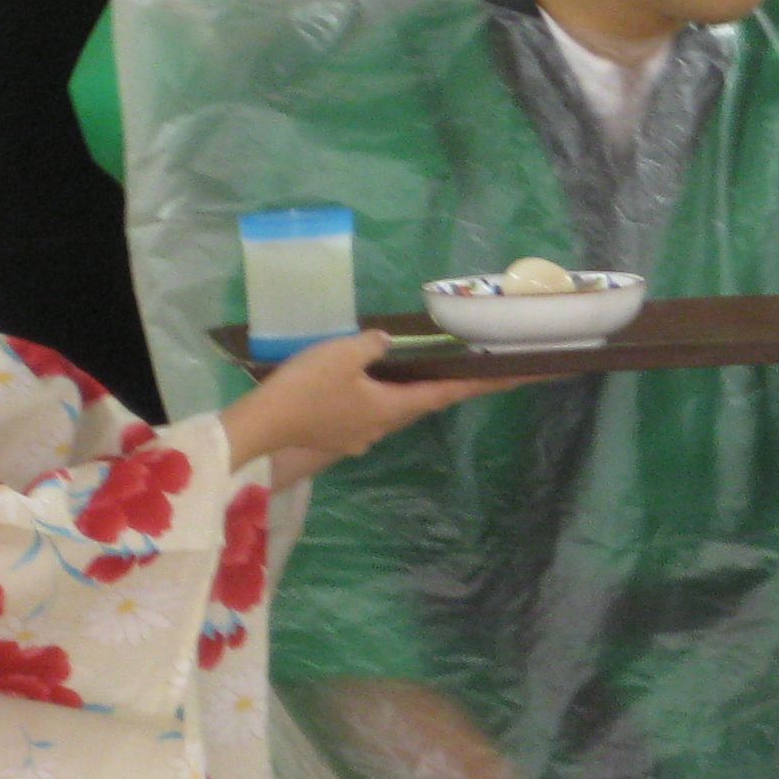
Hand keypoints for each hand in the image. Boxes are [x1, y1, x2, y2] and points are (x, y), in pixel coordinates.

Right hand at [218, 331, 498, 473]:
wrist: (260, 427)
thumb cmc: (306, 389)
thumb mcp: (343, 353)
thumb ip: (373, 344)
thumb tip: (386, 342)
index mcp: (394, 408)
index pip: (450, 393)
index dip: (487, 383)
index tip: (519, 377)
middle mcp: (383, 427)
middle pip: (425, 402)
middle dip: (450, 385)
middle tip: (476, 367)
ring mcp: (359, 435)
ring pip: (394, 407)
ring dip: (411, 390)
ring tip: (424, 368)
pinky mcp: (336, 435)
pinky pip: (368, 410)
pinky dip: (379, 394)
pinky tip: (367, 380)